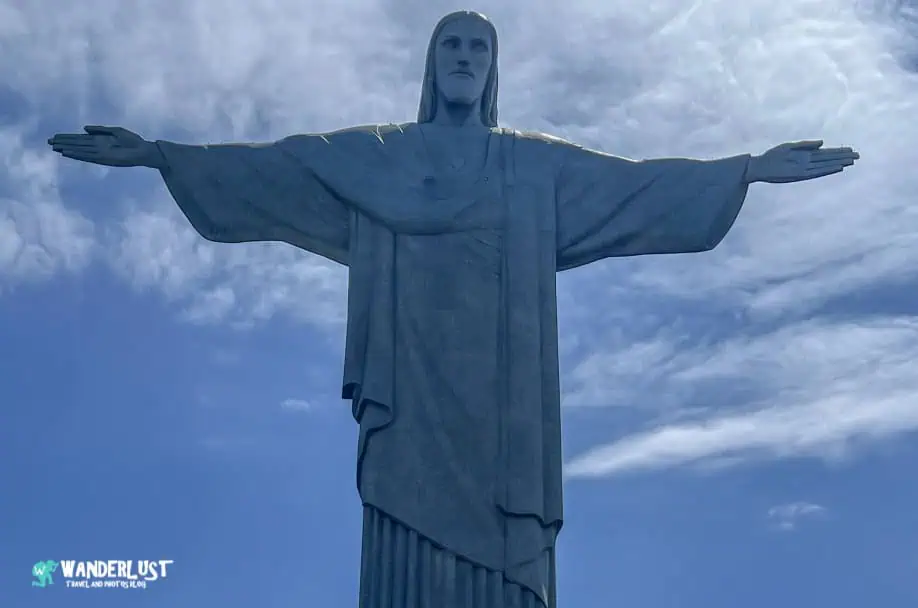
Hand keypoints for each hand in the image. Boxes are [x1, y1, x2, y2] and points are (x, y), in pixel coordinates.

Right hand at [47, 125, 164, 168]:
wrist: (144, 150)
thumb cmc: (133, 141)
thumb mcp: (115, 131)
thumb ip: (100, 130)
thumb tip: (84, 129)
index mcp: (100, 140)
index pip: (80, 139)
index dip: (68, 138)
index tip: (55, 136)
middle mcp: (97, 147)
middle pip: (77, 144)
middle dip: (63, 143)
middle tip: (49, 142)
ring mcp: (100, 153)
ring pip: (79, 150)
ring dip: (67, 148)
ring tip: (54, 147)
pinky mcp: (104, 159)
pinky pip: (87, 156)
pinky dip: (77, 154)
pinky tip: (67, 152)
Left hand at [746, 140, 858, 183]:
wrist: (759, 166)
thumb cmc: (772, 156)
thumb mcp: (789, 146)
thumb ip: (806, 144)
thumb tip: (823, 143)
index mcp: (805, 154)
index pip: (826, 152)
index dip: (838, 151)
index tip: (851, 150)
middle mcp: (807, 162)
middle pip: (829, 159)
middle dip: (843, 157)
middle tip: (858, 156)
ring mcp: (804, 168)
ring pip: (825, 165)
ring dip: (839, 163)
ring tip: (851, 161)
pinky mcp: (799, 174)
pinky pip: (816, 172)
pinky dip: (827, 170)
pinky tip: (837, 168)